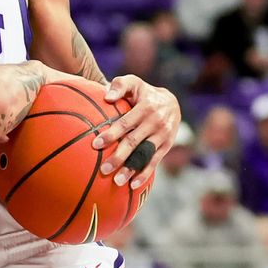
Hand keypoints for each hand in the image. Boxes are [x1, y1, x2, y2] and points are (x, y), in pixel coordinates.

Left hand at [92, 75, 179, 189]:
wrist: (172, 101)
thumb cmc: (143, 92)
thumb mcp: (133, 82)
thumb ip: (119, 85)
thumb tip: (106, 97)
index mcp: (146, 107)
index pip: (125, 123)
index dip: (111, 134)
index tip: (95, 145)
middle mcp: (156, 122)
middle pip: (134, 142)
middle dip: (118, 156)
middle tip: (103, 169)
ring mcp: (163, 135)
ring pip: (145, 155)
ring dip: (131, 169)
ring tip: (117, 181)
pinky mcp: (167, 146)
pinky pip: (155, 161)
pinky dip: (145, 174)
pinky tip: (133, 185)